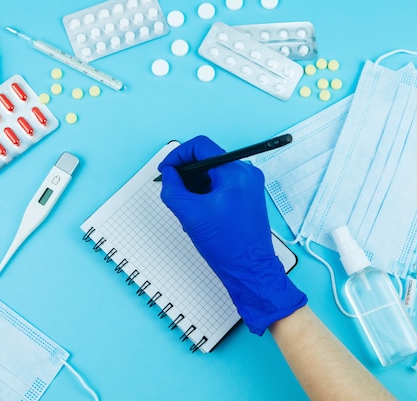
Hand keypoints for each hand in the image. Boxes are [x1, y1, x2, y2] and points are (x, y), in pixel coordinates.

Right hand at [158, 136, 306, 334]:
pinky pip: (220, 187)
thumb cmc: (228, 246)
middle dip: (186, 175)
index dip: (178, 155)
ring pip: (212, 174)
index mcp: (235, 172)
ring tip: (188, 210)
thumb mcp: (190, 214)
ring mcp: (248, 186)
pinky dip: (205, 195)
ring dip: (195, 187)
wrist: (250, 271)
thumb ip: (173, 188)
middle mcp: (246, 174)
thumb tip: (168, 173)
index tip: (166, 170)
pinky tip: (199, 215)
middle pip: (207, 160)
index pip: (201, 146)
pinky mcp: (247, 198)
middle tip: (173, 191)